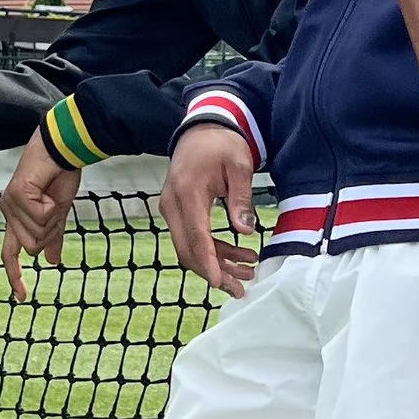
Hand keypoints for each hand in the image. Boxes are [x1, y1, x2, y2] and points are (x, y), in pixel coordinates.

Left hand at [0, 132, 82, 302]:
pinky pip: (40, 217)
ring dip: (53, 218)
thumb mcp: (58, 214)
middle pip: (32, 246)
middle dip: (51, 232)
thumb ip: (52, 237)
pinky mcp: (16, 196)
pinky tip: (48, 189)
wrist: (62, 150)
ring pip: (37, 233)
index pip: (10, 254)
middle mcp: (9, 213)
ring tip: (52, 195)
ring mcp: (10, 205)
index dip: (15, 276)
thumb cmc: (60, 176)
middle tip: (56, 208)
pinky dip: (52, 207)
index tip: (21, 298)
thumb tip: (52, 262)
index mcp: (16, 218)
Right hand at [161, 126, 261, 294]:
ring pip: (189, 247)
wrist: (201, 130)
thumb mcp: (238, 165)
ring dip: (216, 264)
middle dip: (213, 272)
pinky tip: (238, 256)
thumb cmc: (221, 144)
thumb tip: (244, 230)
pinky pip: (191, 238)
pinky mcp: (178, 211)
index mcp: (187, 192)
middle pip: (187, 249)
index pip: (195, 235)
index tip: (219, 283)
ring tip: (247, 273)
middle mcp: (173, 204)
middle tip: (240, 288)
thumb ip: (241, 198)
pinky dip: (212, 251)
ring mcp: (172, 209)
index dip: (207, 262)